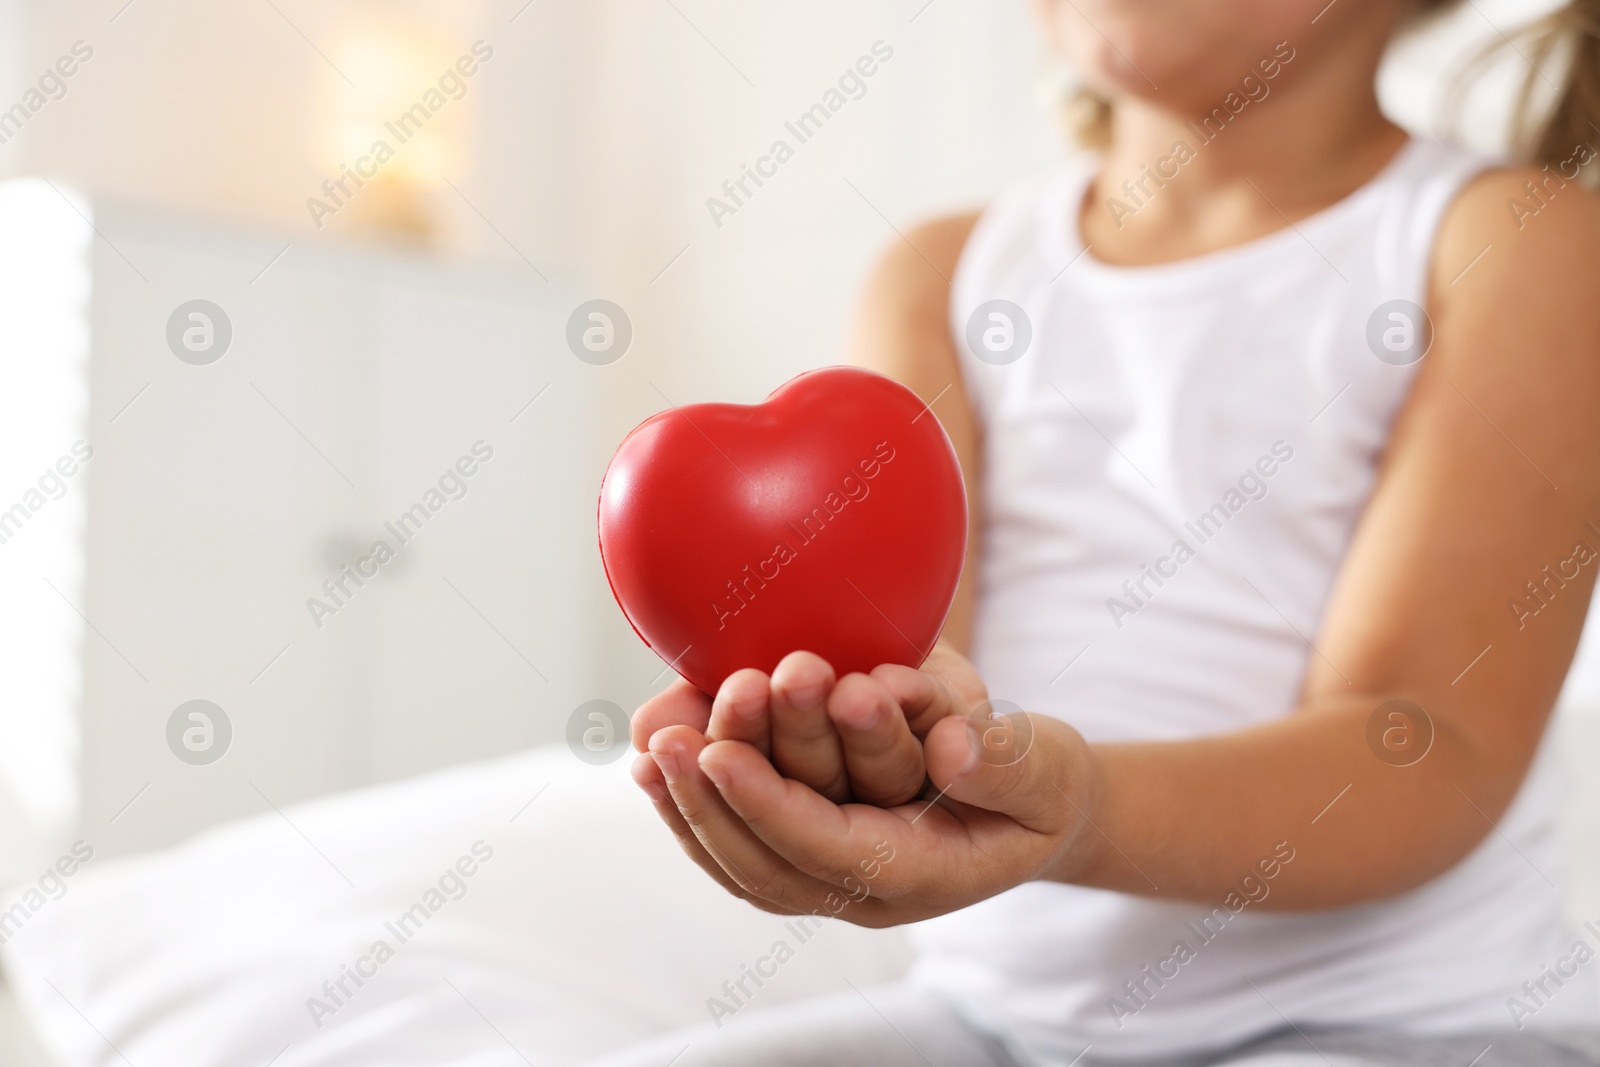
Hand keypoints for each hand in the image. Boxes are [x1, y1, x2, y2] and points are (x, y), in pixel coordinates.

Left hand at [630, 648, 1104, 923]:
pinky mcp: (807, 852)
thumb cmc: (1040, 785)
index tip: (718, 752)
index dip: (769, 803)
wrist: (1033, 812)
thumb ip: (1005, 763)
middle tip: (670, 740)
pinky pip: (737, 846)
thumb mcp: (1045, 770)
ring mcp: (831, 880)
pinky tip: (654, 757)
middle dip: (714, 801)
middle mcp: (864, 890)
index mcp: (919, 873)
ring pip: (742, 863)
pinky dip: (692, 807)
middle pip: (769, 864)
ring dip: (690, 807)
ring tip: (650, 744)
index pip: (828, 847)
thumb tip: (951, 747)